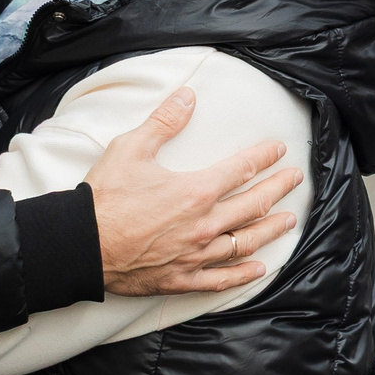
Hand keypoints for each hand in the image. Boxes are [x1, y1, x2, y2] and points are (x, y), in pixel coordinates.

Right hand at [91, 89, 302, 295]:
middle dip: (278, 190)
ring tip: (288, 221)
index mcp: (195, 191)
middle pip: (253, 206)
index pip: (241, 170)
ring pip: (245, 243)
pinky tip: (258, 269)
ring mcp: (195, 255)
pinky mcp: (181, 279)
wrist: (80, 246)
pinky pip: (220, 279)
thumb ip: (164, 122)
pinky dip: (242, 274)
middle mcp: (203, 225)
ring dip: (270, 231)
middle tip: (294, 181)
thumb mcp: (132, 149)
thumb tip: (188, 95)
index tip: (278, 150)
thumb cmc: (104, 198)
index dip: (263, 158)